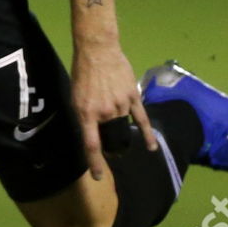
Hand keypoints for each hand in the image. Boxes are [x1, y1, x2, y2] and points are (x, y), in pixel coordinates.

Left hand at [71, 41, 157, 180]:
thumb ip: (83, 117)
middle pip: (109, 136)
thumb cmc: (82, 73)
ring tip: (114, 116)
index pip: (92, 145)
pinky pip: (142, 119)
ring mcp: (121, 105)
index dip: (95, 163)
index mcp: (87, 114)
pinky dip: (147, 134)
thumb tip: (91, 133)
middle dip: (109, 142)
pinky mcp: (133, 97)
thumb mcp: (75, 98)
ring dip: (119, 125)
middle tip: (108, 140)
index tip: (99, 176)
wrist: (98, 51)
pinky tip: (152, 147)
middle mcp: (105, 113)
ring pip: (122, 125)